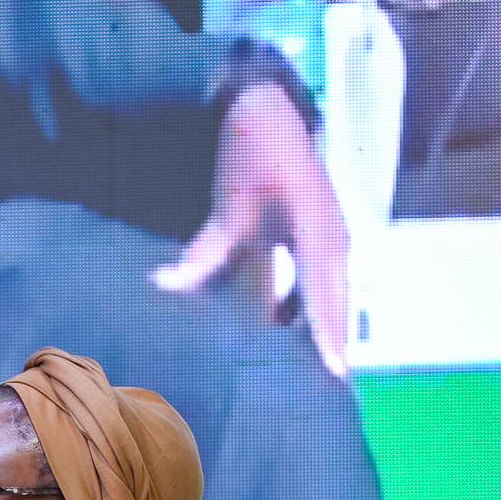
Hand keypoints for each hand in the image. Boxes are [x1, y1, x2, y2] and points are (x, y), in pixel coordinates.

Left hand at [151, 81, 348, 378]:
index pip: (324, 299)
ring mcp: (326, 241)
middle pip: (334, 306)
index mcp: (320, 235)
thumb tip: (166, 285)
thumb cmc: (252, 150)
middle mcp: (331, 243)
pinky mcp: (311, 240)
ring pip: (325, 299)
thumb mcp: (228, 205)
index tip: (333, 373)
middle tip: (332, 393)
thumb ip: (205, 252)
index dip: (326, 338)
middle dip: (330, 347)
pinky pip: (310, 287)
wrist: (265, 106)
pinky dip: (300, 313)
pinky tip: (282, 340)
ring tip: (313, 379)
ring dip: (317, 334)